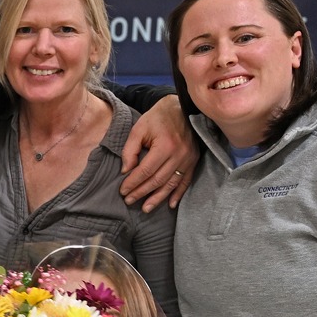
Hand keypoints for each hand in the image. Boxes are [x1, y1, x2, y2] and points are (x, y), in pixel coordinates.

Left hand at [119, 95, 200, 210]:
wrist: (181, 108)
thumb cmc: (157, 118)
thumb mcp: (138, 129)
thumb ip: (130, 150)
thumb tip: (126, 171)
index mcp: (165, 145)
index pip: (145, 170)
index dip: (133, 183)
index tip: (122, 191)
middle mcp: (179, 154)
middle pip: (157, 180)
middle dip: (141, 192)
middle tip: (129, 201)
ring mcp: (188, 159)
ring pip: (171, 184)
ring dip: (158, 198)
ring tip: (145, 208)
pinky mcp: (194, 161)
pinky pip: (186, 181)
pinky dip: (178, 194)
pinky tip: (170, 204)